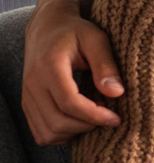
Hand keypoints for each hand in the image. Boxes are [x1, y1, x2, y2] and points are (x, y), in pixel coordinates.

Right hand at [22, 2, 122, 145]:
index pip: (69, 102)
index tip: (116, 118)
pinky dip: (61, 135)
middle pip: (57, 122)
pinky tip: (79, 122)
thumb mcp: (96, 39)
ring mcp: (27, 96)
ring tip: (93, 118)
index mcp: (49, 66)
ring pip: (47, 133)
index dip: (95, 116)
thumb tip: (117, 93)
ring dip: (74, 133)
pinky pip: (40, 133)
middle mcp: (33, 83)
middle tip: (108, 117)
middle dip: (87, 126)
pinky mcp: (27, 104)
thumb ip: (106, 64)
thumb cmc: (75, 31)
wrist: (46, 28)